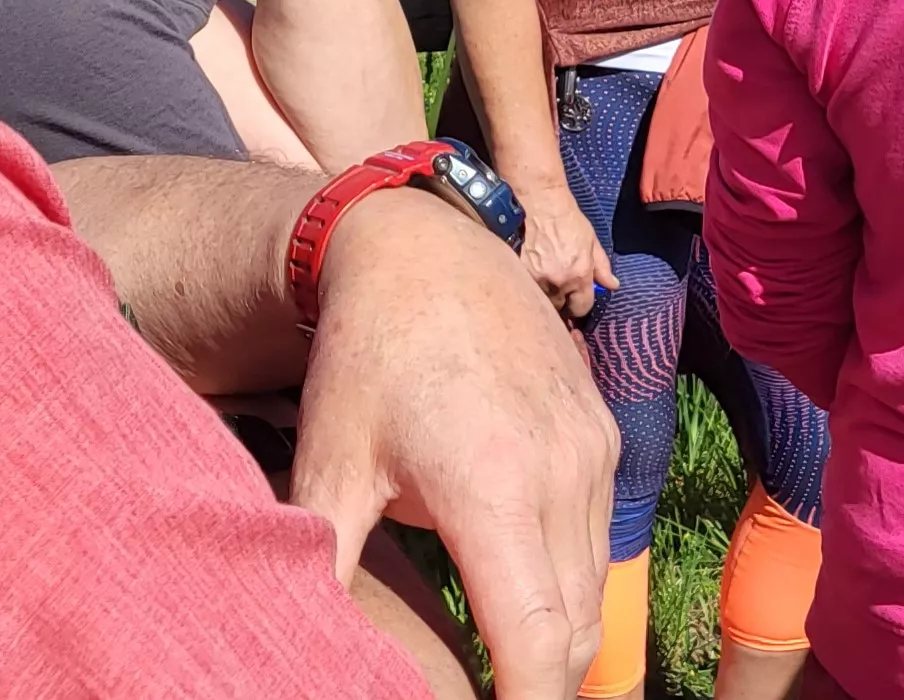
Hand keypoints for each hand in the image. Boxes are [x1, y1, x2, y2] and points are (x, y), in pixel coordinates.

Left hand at [292, 192, 619, 699]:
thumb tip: (301, 640)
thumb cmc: (366, 358)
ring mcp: (592, 453)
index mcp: (493, 491)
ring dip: (555, 640)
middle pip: (574, 634)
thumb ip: (323, 562)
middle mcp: (561, 476)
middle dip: (541, 689)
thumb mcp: (330, 464)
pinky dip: (567, 584)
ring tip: (504, 670)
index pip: (533, 644)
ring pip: (592, 590)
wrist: (424, 247)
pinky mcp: (602, 435)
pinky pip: (599, 540)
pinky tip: (519, 592)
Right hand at [510, 172, 617, 321]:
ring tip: (551, 284)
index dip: (582, 305)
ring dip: (549, 297)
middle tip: (564, 293)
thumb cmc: (569, 221)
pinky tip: (538, 275)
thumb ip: (602, 268)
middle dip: (564, 304)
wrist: (543, 205)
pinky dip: (534, 286)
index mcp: (579, 275)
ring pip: (544, 301)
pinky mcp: (522, 272)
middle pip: (561, 309)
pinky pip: (530, 288)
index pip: (582, 308)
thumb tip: (613, 285)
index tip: (579, 300)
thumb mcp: (593, 243)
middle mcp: (558, 281)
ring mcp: (538, 278)